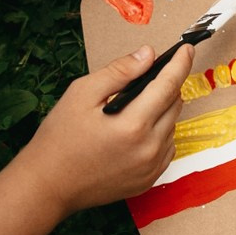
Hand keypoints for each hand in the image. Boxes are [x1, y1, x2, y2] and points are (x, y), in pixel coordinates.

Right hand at [13, 44, 195, 215]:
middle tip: (148, 79)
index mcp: (133, 125)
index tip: (187, 50)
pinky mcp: (149, 180)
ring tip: (135, 108)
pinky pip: (166, 148)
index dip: (180, 64)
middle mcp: (149, 148)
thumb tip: (147, 55)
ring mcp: (151, 167)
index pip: (169, 86)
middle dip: (166, 86)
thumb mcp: (82, 94)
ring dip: (161, 111)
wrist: (48, 185)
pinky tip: (135, 131)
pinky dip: (159, 134)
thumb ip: (119, 72)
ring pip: (172, 127)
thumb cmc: (60, 138)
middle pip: (174, 106)